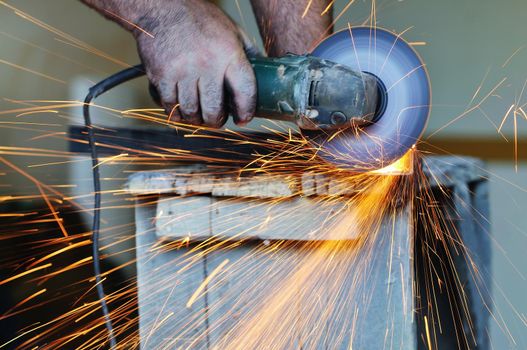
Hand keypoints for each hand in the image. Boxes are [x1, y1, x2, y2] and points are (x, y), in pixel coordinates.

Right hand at [134, 0, 256, 126]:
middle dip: (216, 120)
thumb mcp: (231, 30)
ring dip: (196, 119)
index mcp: (228, 52)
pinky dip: (176, 113)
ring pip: (191, 111)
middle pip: (214, 108)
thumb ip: (247, 52)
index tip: (243, 118)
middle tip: (216, 120)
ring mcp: (182, 70)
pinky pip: (170, 105)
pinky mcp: (161, 75)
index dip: (246, 110)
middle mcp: (206, 62)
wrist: (161, 7)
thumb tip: (265, 71)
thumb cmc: (198, 18)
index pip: (244, 91)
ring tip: (198, 117)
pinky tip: (180, 110)